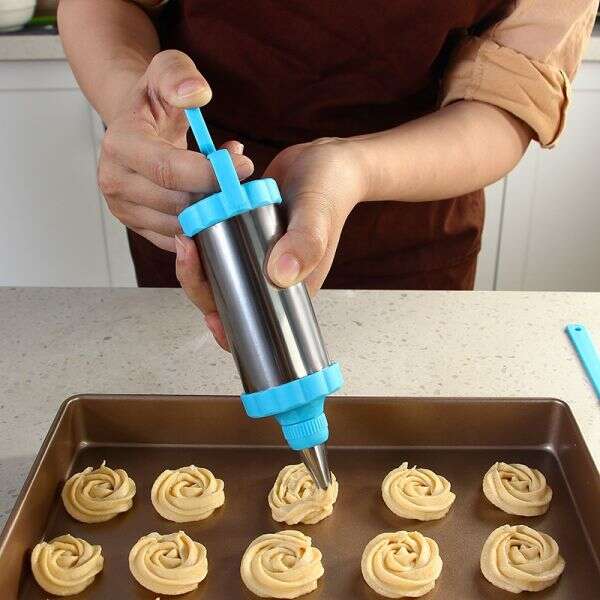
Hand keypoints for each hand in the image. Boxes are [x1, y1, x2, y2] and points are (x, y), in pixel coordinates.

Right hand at [98, 50, 252, 251]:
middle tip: (240, 176)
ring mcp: (124, 208)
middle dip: (216, 193)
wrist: (135, 123)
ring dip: (211, 210)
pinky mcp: (138, 226)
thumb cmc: (153, 98)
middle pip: (177, 203)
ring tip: (222, 184)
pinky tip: (210, 201)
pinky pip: (177, 240)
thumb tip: (197, 94)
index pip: (168, 170)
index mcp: (120, 144)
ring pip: (180, 226)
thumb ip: (180, 75)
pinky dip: (201, 225)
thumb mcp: (166, 68)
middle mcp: (115, 181)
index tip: (243, 166)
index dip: (211, 173)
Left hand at [175, 137, 368, 349]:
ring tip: (187, 230)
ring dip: (195, 255)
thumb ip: (306, 243)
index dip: (227, 325)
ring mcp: (253, 254)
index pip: (253, 319)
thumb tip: (280, 275)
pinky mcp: (242, 231)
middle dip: (198, 280)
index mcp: (288, 286)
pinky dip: (202, 228)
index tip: (210, 314)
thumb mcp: (318, 214)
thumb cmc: (332, 190)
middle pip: (223, 294)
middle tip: (188, 248)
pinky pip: (216, 239)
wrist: (326, 160)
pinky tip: (197, 208)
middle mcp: (267, 274)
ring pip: (214, 268)